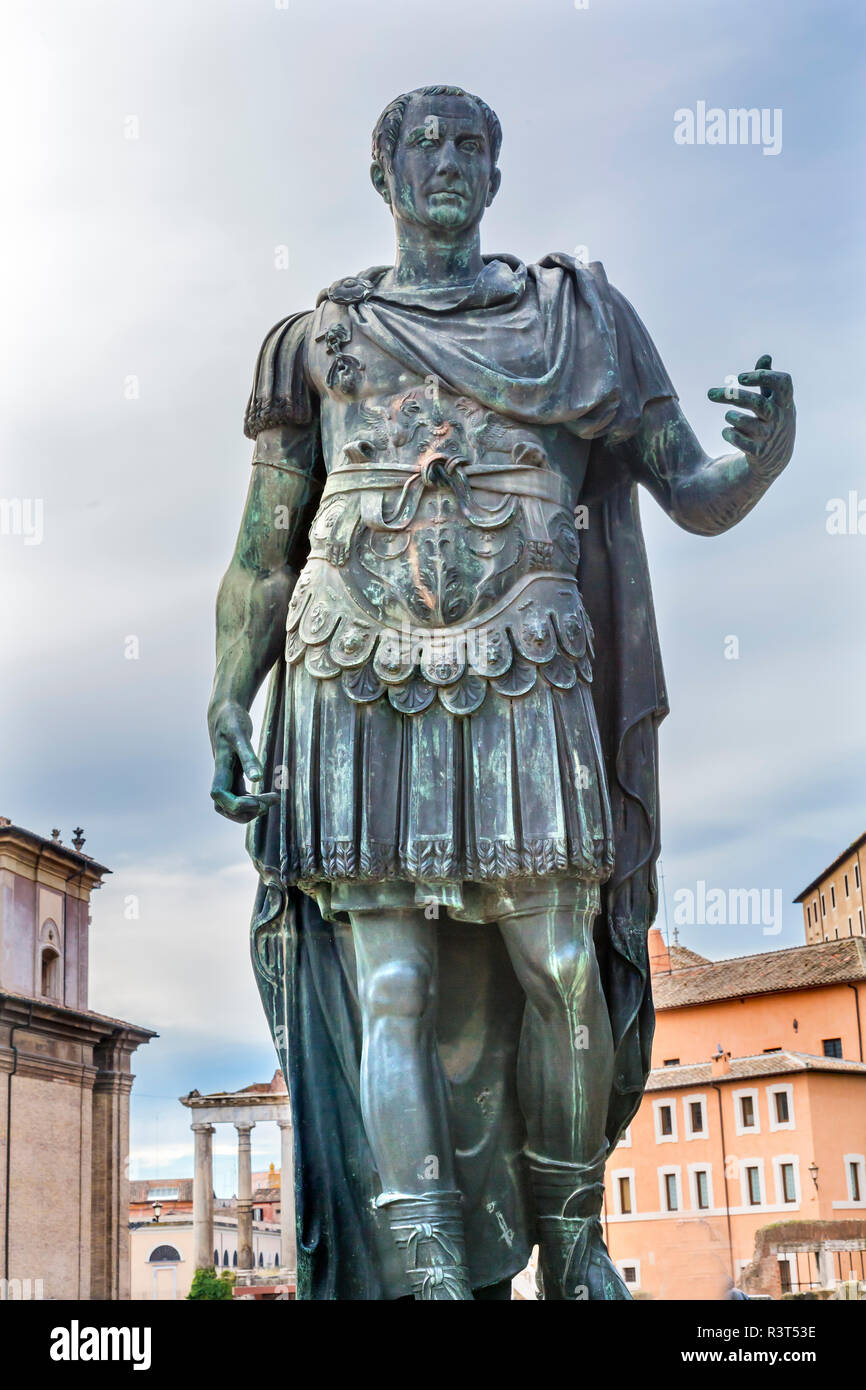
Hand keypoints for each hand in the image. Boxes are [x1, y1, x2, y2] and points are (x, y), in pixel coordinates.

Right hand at [209, 699, 278, 823]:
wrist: (225, 711)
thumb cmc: (232, 720)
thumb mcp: (241, 735)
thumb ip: (248, 757)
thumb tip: (257, 779)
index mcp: (220, 768)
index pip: (219, 796)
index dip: (235, 805)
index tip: (258, 802)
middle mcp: (222, 776)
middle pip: (225, 807)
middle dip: (246, 811)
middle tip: (270, 800)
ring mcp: (228, 777)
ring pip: (233, 805)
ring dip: (252, 809)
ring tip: (273, 799)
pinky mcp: (235, 775)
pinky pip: (242, 797)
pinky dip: (255, 801)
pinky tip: (271, 795)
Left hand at [707, 354, 794, 474]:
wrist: (776, 460)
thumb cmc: (772, 422)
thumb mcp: (774, 402)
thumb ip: (767, 381)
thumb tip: (765, 356)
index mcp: (784, 403)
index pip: (783, 383)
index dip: (763, 376)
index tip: (740, 377)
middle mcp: (778, 418)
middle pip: (757, 403)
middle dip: (733, 396)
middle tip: (710, 394)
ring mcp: (768, 436)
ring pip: (746, 423)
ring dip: (731, 417)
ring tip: (729, 416)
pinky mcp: (758, 452)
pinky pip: (740, 441)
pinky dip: (729, 434)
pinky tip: (727, 432)